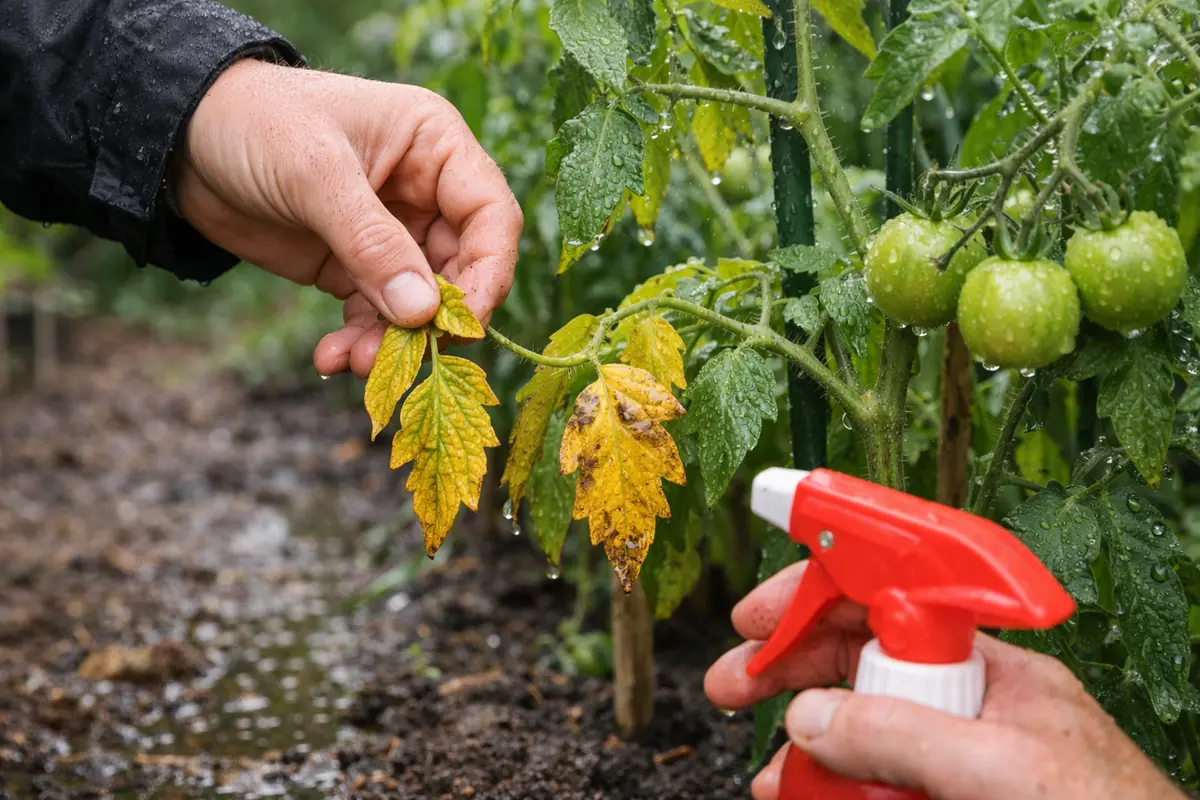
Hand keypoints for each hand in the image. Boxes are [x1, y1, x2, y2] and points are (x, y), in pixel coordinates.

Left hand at [176, 59, 522, 376]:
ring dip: (393, 341)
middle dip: (433, 319)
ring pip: (419, 302)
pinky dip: (360, 341)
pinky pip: (376, 315)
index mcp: (435, 148)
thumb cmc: (254, 123)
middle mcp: (425, 192)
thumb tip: (424, 313)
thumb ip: (372, 244)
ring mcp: (392, 232)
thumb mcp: (315, 175)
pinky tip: (332, 356)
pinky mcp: (355, 265)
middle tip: (403, 358)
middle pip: (462, 270)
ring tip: (354, 362)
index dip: (488, 273)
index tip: (463, 325)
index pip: (491, 217)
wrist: (177, 138)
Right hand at [705, 561, 1184, 799]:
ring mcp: (958, 762)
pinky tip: (803, 799)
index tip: (753, 618)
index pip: (891, 605)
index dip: (817, 597)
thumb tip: (808, 716)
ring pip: (861, 732)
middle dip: (788, 671)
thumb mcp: (1000, 774)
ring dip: (805, 751)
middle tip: (728, 687)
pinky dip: (834, 789)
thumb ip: (901, 737)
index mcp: (992, 671)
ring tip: (766, 782)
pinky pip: (877, 782)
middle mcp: (969, 708)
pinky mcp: (948, 798)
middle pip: (859, 665)